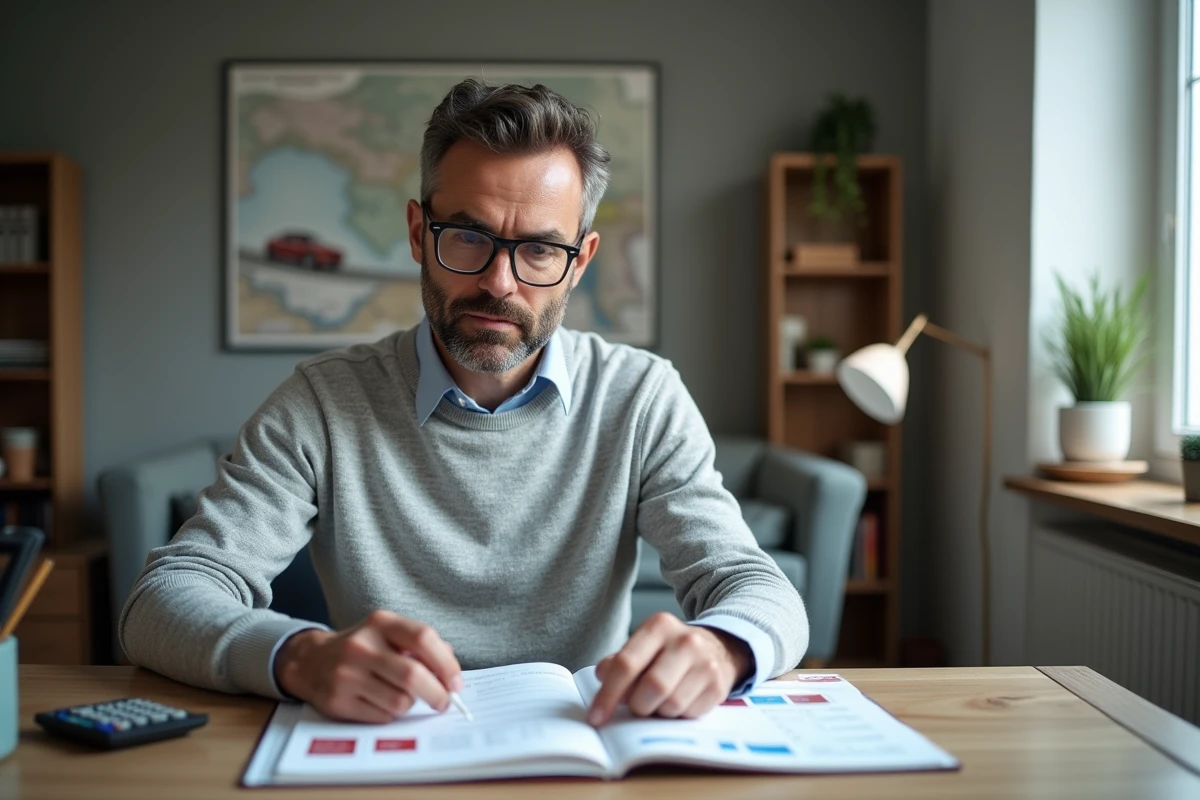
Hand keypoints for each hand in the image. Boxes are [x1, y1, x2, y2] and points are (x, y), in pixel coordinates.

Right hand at [274, 610, 462, 722]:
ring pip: (400, 701)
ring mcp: (347, 674)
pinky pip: (382, 716)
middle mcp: (362, 646)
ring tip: (404, 696)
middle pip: (412, 675)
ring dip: (411, 704)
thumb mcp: (388, 633)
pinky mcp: (338, 701)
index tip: (456, 682)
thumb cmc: (362, 648)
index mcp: (380, 623)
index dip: (446, 664)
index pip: (423, 638)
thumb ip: (420, 645)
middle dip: (437, 694)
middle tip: (444, 702)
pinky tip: (382, 702)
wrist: (310, 661)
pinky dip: (391, 714)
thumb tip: (450, 668)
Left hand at [587, 613, 751, 725]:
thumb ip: (619, 662)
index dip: (608, 694)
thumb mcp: (643, 646)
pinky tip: (680, 700)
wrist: (718, 649)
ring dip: (658, 712)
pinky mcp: (718, 686)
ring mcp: (705, 663)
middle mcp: (685, 641)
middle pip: (651, 687)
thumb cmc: (669, 653)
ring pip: (671, 705)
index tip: (596, 717)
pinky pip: (689, 714)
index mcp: (659, 626)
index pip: (626, 663)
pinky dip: (677, 716)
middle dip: (638, 705)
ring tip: (660, 700)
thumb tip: (602, 678)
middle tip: (637, 706)